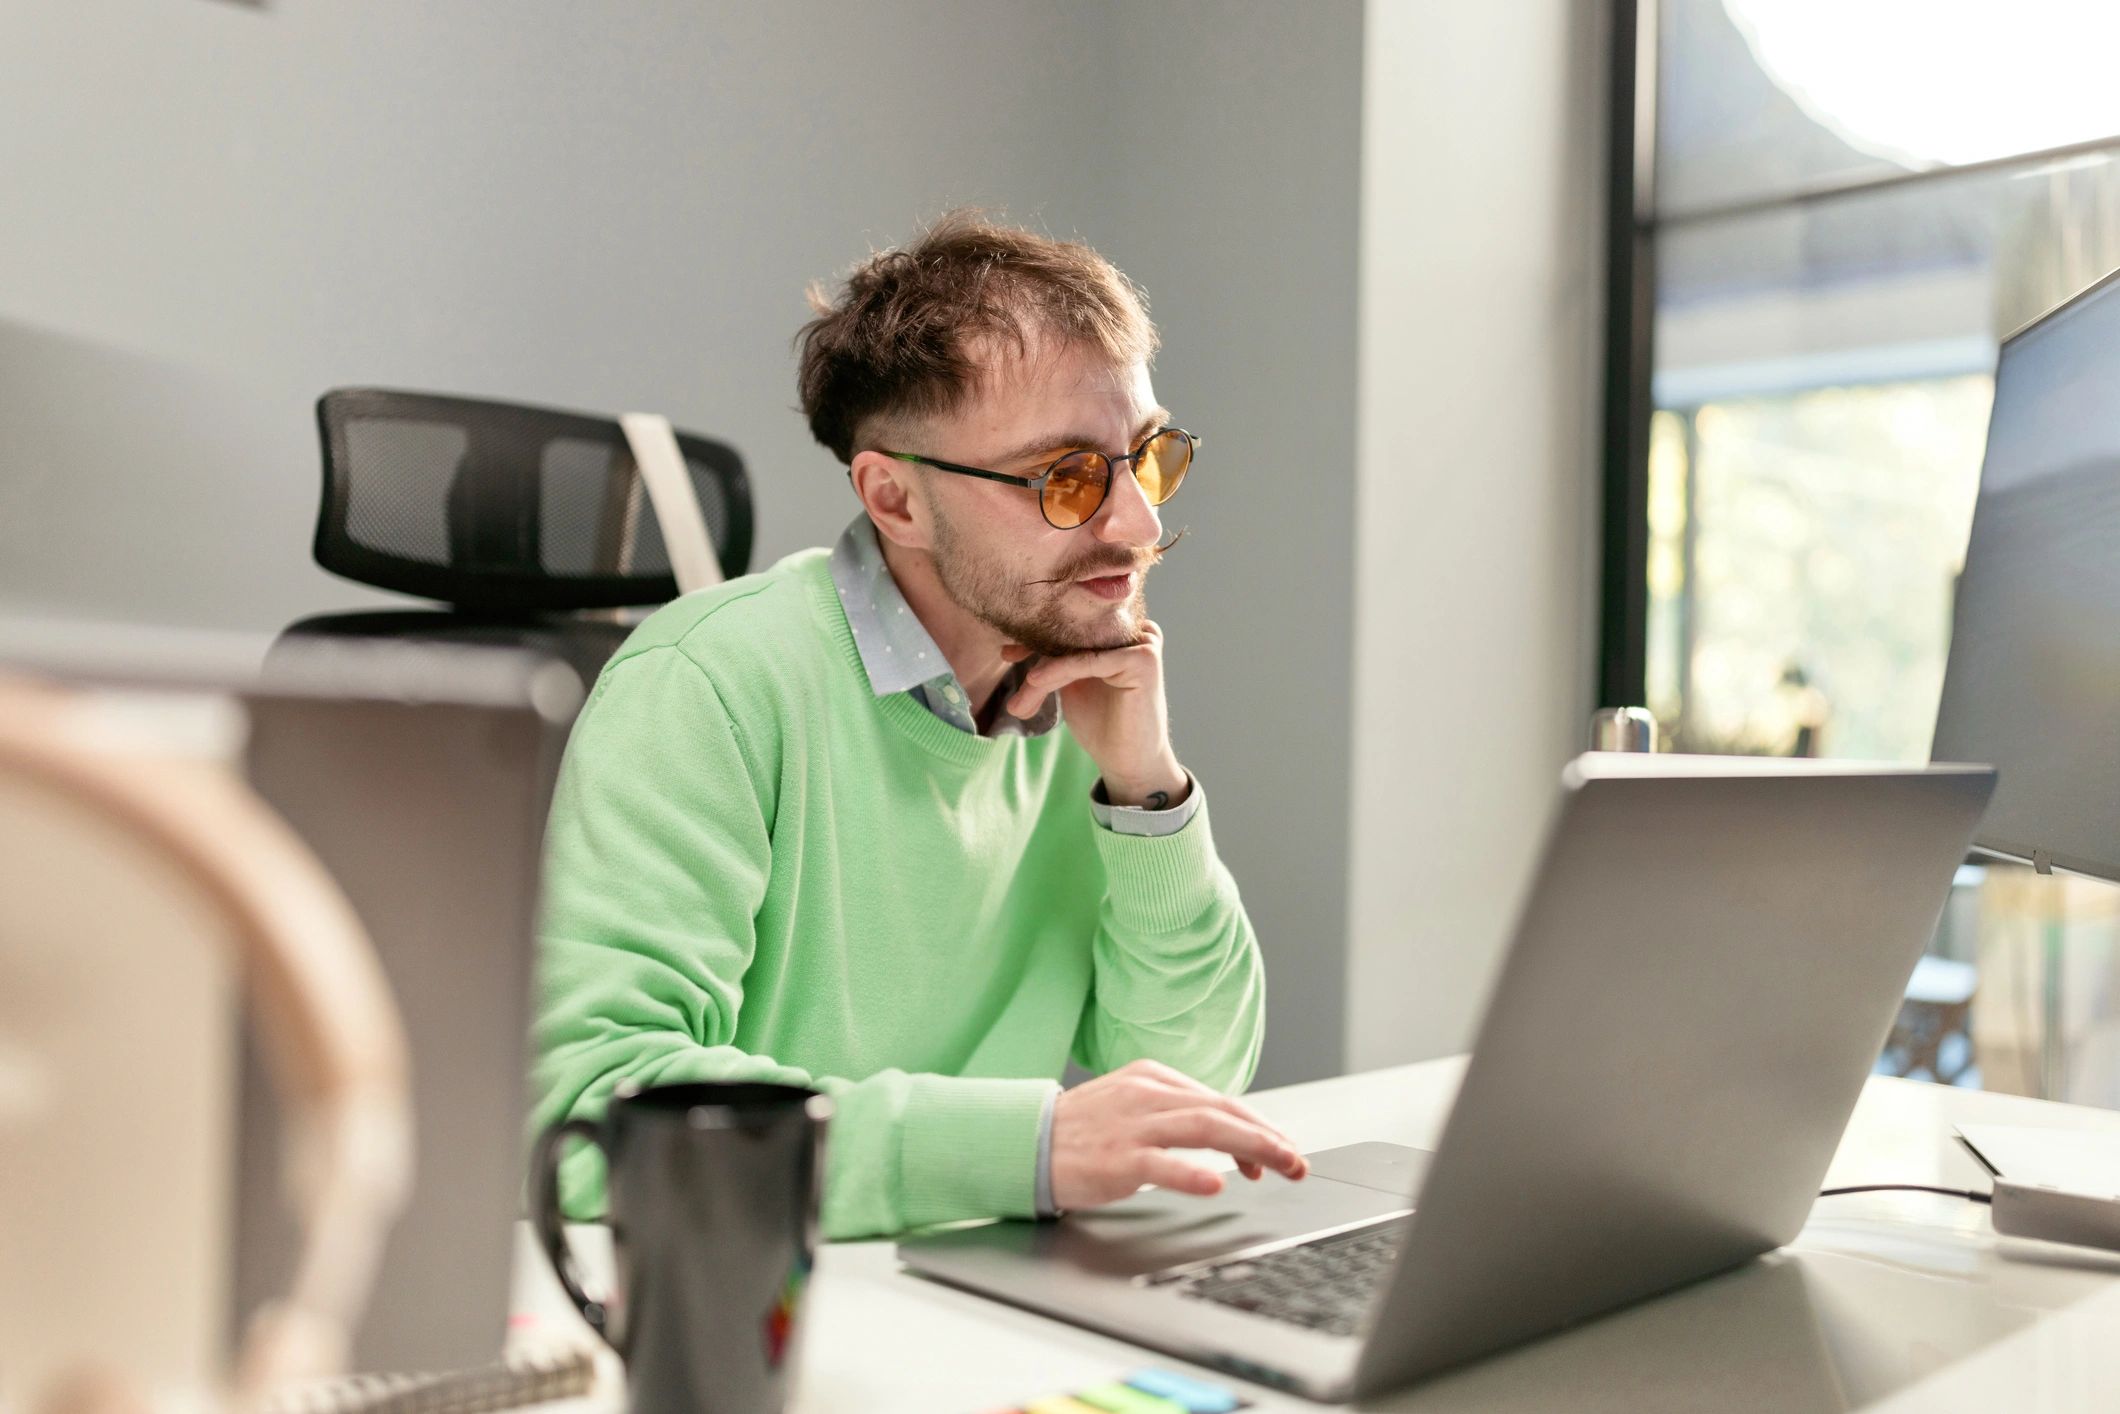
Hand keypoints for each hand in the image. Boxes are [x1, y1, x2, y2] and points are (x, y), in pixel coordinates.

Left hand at [1001, 621, 1187, 807]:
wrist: (1129, 763)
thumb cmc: (1102, 726)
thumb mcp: (1071, 685)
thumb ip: (1054, 660)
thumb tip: (1010, 647)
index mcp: (1122, 632)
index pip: (1073, 627)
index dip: (1037, 638)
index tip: (1007, 652)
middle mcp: (1135, 630)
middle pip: (1074, 635)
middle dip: (1036, 656)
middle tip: (1007, 665)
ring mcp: (1143, 642)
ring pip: (1077, 649)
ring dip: (1042, 673)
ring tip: (1018, 701)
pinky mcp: (1143, 658)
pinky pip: (1089, 660)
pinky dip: (1059, 670)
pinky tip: (1034, 681)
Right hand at [1050, 1059, 1308, 1210]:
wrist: (1026, 1143)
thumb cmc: (1082, 1130)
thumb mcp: (1131, 1104)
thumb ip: (1175, 1113)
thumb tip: (1227, 1135)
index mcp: (1153, 1079)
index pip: (1220, 1100)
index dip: (1256, 1126)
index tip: (1278, 1151)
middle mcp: (1148, 1096)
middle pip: (1222, 1109)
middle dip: (1267, 1136)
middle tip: (1296, 1161)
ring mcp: (1133, 1126)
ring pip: (1204, 1128)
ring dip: (1250, 1147)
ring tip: (1278, 1166)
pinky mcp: (1117, 1158)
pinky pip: (1160, 1163)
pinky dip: (1190, 1172)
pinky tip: (1215, 1184)